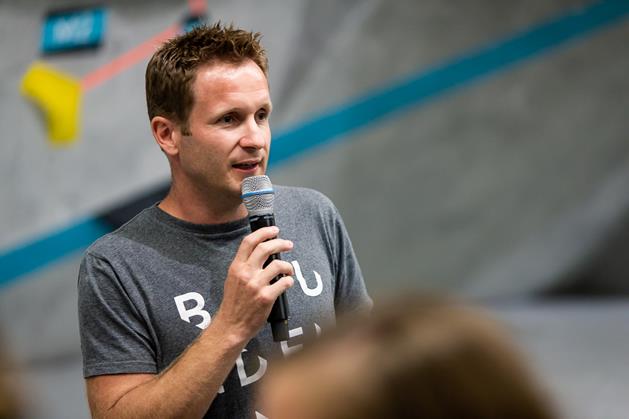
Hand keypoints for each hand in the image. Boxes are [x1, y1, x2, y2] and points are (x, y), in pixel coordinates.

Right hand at [214, 226, 294, 342]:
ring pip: (278, 265)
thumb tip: (262, 252)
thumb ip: (244, 265)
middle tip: (288, 244)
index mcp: (236, 267)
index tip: (274, 230)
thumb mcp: (233, 279)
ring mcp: (256, 285)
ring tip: (289, 270)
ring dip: (288, 265)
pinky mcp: (266, 297)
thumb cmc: (234, 303)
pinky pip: (284, 282)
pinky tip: (287, 282)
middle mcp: (246, 273)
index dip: (263, 232)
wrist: (231, 325)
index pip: (249, 241)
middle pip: (266, 248)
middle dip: (280, 243)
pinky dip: (289, 281)